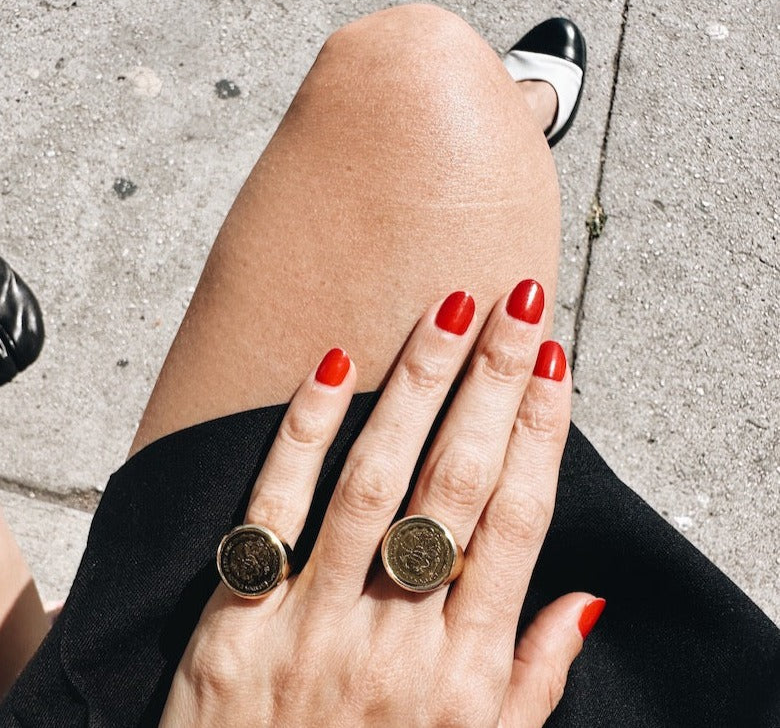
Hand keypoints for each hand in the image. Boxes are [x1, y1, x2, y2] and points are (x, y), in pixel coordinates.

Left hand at [160, 282, 603, 726]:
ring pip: (375, 481)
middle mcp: (397, 640)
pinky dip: (304, 435)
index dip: (541, 434)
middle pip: (457, 484)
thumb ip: (530, 680)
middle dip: (494, 384)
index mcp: (462, 674)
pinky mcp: (236, 623)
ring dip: (417, 387)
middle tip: (516, 305)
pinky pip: (273, 511)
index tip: (554, 362)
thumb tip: (584, 601)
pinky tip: (336, 367)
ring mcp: (313, 625)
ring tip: (447, 313)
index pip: (517, 522)